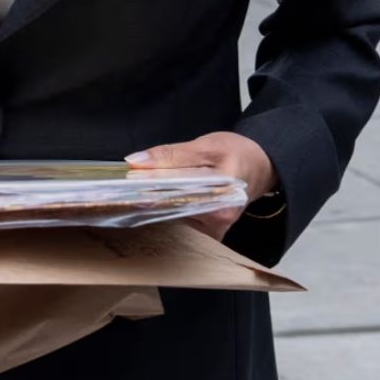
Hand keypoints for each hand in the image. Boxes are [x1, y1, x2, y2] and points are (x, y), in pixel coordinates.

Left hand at [126, 132, 275, 240]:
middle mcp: (220, 217)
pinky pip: (180, 222)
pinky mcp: (209, 233)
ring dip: (152, 204)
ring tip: (131, 194)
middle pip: (172, 207)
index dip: (149, 185)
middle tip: (120, 189)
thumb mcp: (206, 146)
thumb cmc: (236, 154)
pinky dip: (164, 211)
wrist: (259, 167)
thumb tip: (137, 162)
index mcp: (223, 192)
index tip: (126, 181)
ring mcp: (215, 229)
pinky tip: (150, 203)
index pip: (176, 190)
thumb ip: (171, 154)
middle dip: (146, 197)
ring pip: (173, 216)